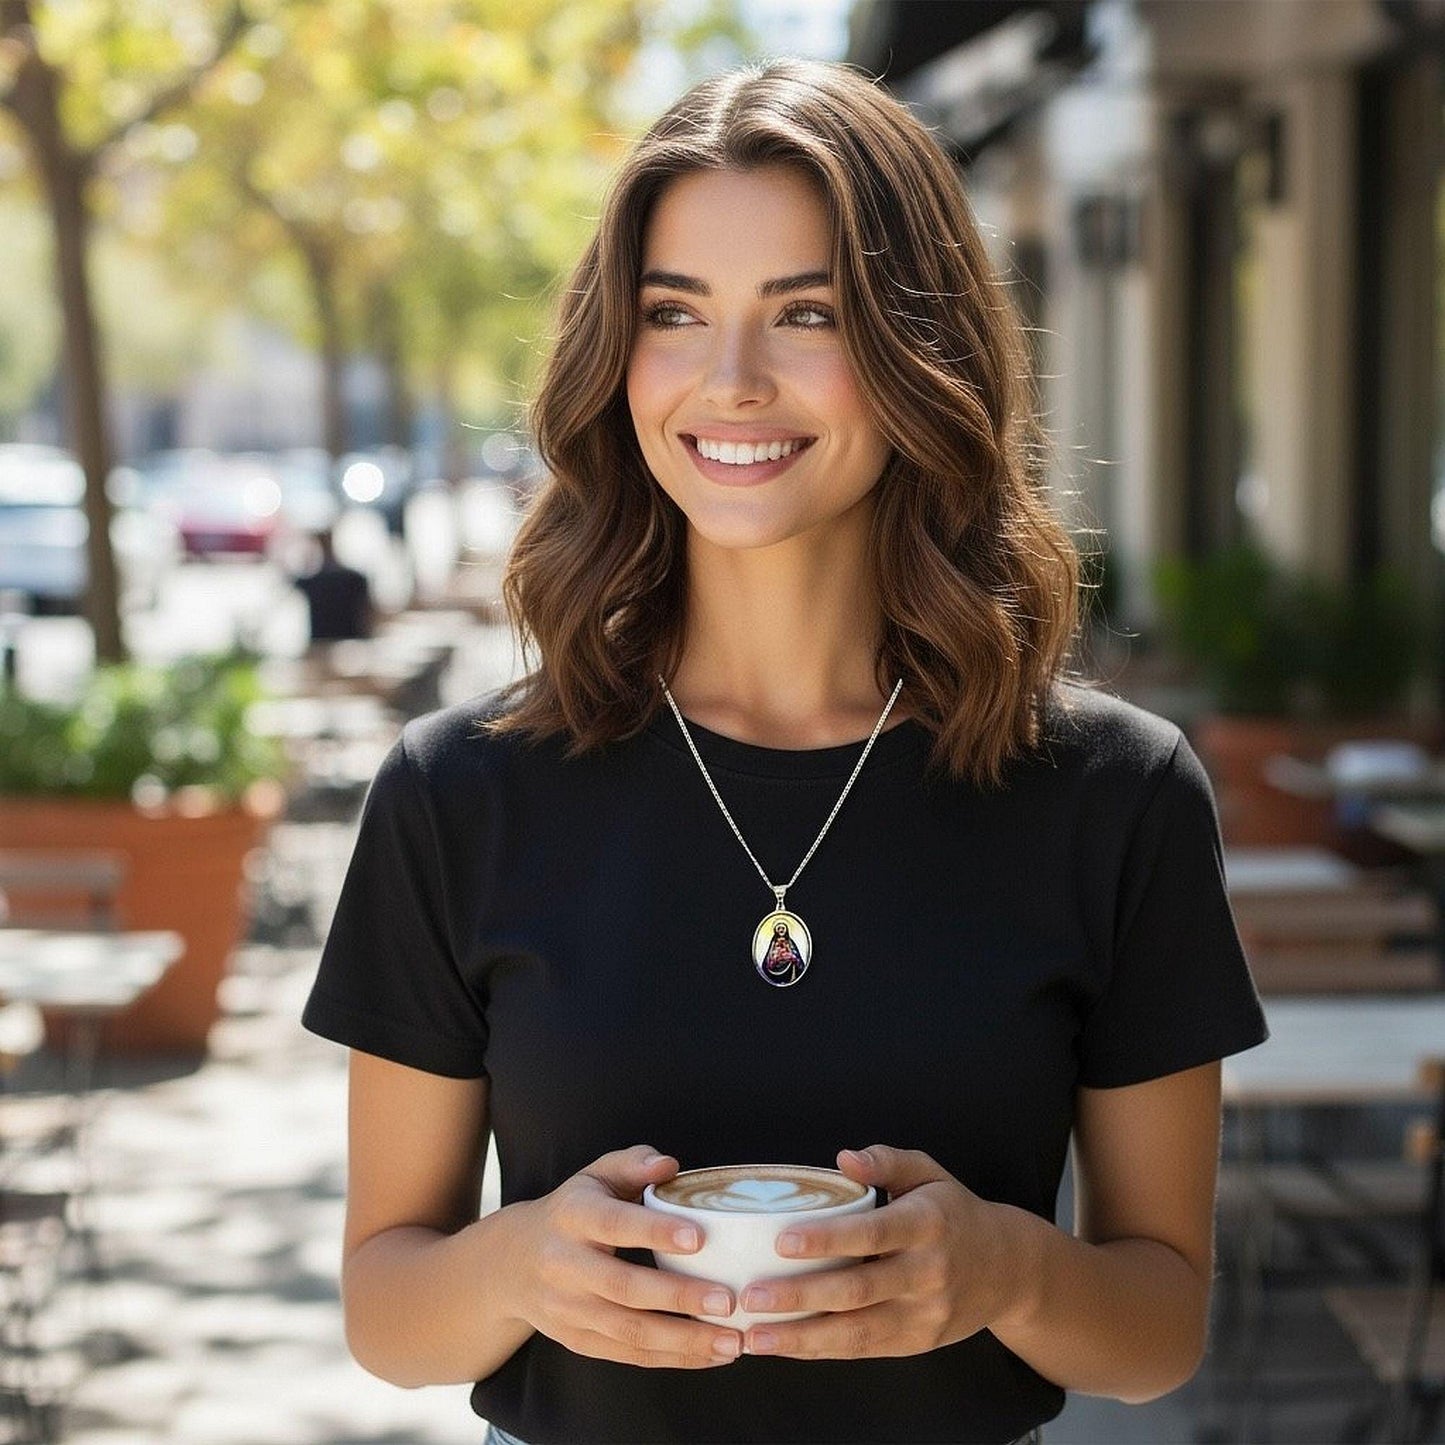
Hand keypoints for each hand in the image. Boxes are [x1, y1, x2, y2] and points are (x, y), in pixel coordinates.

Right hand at [513, 1145, 742, 1368]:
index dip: (655, 1231)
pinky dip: (673, 1358)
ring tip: (732, 1341)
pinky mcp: (578, 1341)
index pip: (614, 1223)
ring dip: (684, 1341)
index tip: (699, 1238)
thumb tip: (670, 1165)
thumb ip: (632, 1165)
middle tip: (728, 1299)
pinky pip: (629, 1355)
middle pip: (624, 1287)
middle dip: (678, 1297)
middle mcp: (565, 1265)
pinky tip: (710, 1355)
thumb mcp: (594, 1176)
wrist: (511, 1263)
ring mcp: (569, 1309)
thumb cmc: (572, 1211)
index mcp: (573, 1216)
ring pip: (629, 1331)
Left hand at [739, 1146, 1024, 1359]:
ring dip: (802, 1337)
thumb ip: (886, 1161)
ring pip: (857, 1332)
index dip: (827, 1239)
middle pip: (857, 1290)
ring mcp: (924, 1314)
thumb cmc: (953, 1212)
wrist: (1009, 1269)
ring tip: (755, 1335)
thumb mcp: (928, 1174)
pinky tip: (785, 1346)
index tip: (782, 1240)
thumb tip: (843, 1158)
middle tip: (751, 1296)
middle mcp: (928, 1273)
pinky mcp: (917, 1342)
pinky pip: (864, 1350)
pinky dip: (821, 1350)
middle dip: (800, 1296)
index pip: (871, 1233)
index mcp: (926, 1224)